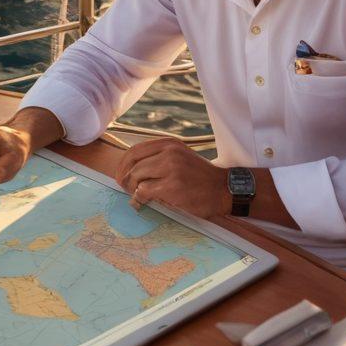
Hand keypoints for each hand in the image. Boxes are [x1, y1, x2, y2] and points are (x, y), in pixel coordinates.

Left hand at [115, 138, 229, 219]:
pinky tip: (142, 202)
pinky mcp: (172, 187)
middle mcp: (169, 152)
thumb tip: (131, 168)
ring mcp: (171, 169)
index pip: (135, 149)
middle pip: (133, 163)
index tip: (121, 174)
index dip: (123, 163)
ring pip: (137, 176)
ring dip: (132, 188)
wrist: (224, 189)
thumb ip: (159, 157)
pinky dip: (139, 198)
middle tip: (123, 187)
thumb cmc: (200, 176)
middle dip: (124, 177)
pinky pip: (144, 191)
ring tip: (135, 196)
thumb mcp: (180, 156)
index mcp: (169, 143)